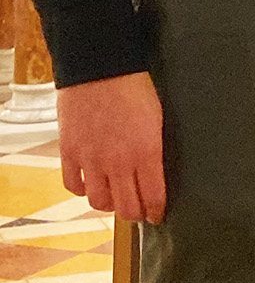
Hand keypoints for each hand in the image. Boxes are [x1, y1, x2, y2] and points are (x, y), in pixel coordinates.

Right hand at [56, 72, 165, 223]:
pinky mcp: (70, 153)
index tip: (157, 215)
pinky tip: (90, 183)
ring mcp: (91, 160)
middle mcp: (119, 162)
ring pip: (99, 202)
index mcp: (146, 152)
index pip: (153, 196)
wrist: (101, 67)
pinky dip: (82, 189)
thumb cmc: (134, 86)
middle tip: (138, 212)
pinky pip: (73, 185)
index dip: (156, 211)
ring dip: (109, 204)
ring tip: (114, 198)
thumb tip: (155, 170)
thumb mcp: (156, 117)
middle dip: (135, 214)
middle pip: (126, 207)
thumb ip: (154, 148)